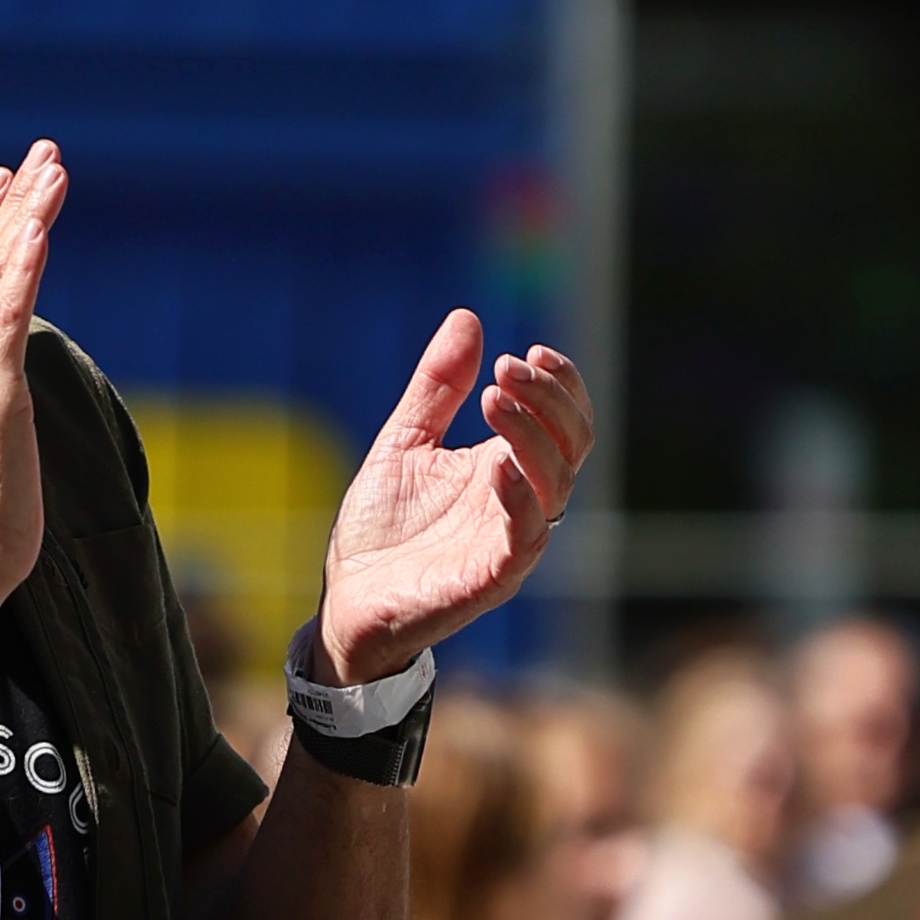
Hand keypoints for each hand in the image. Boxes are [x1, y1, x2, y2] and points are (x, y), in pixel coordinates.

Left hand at [315, 314, 591, 679]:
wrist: (347, 601)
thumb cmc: (380, 530)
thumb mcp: (405, 440)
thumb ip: (437, 387)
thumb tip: (468, 318)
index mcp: (507, 468)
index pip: (565, 421)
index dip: (561, 385)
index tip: (529, 352)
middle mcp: (520, 502)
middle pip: (572, 446)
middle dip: (550, 400)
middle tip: (509, 368)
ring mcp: (510, 541)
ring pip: (556, 487)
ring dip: (534, 437)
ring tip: (495, 400)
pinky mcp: (490, 578)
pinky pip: (525, 538)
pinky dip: (520, 499)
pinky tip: (498, 465)